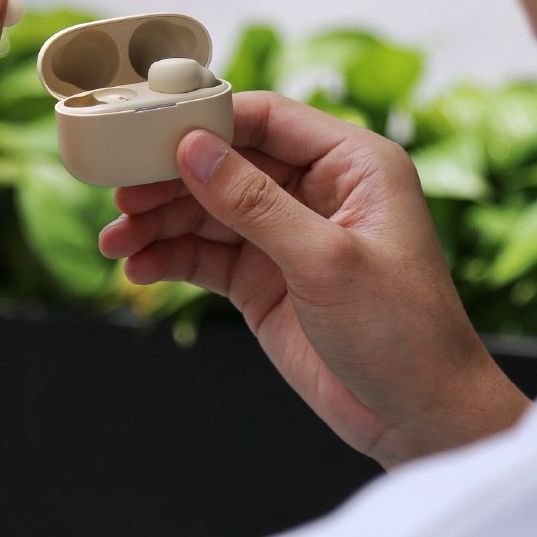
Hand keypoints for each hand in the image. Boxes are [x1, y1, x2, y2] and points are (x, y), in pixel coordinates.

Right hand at [102, 93, 529, 468]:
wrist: (420, 418)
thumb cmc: (405, 332)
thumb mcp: (326, 260)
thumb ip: (255, 203)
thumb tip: (194, 149)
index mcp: (354, 164)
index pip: (268, 119)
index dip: (208, 122)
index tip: (151, 133)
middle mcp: (319, 190)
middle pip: (228, 162)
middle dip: (171, 178)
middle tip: (122, 195)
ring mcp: (288, 236)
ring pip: (209, 210)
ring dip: (160, 222)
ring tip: (117, 240)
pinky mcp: (266, 280)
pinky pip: (207, 256)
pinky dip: (171, 259)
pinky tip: (139, 268)